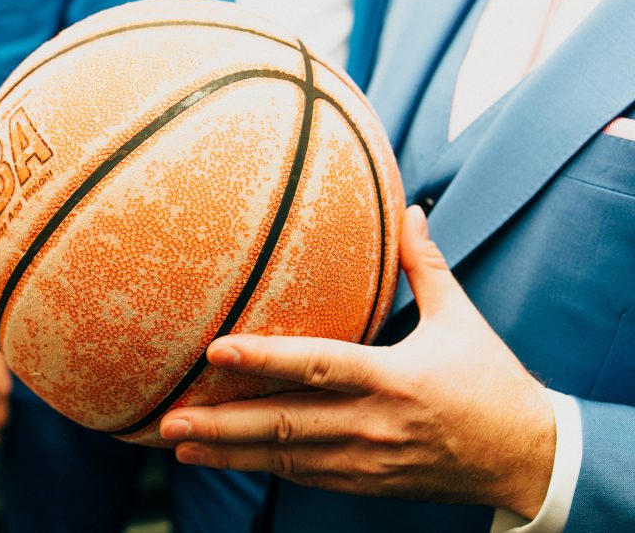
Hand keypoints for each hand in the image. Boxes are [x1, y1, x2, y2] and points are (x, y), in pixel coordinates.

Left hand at [159, 206, 555, 518]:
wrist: (526, 458)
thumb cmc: (491, 382)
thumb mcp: (462, 320)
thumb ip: (425, 267)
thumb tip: (408, 210)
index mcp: (394, 378)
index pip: (317, 367)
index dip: (264, 360)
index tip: (214, 351)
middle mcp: (373, 424)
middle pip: (285, 425)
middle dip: (222, 425)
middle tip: (167, 420)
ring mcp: (367, 460)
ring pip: (285, 458)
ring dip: (229, 453)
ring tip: (176, 442)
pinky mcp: (366, 483)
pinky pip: (305, 476)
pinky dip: (262, 467)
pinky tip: (224, 459)